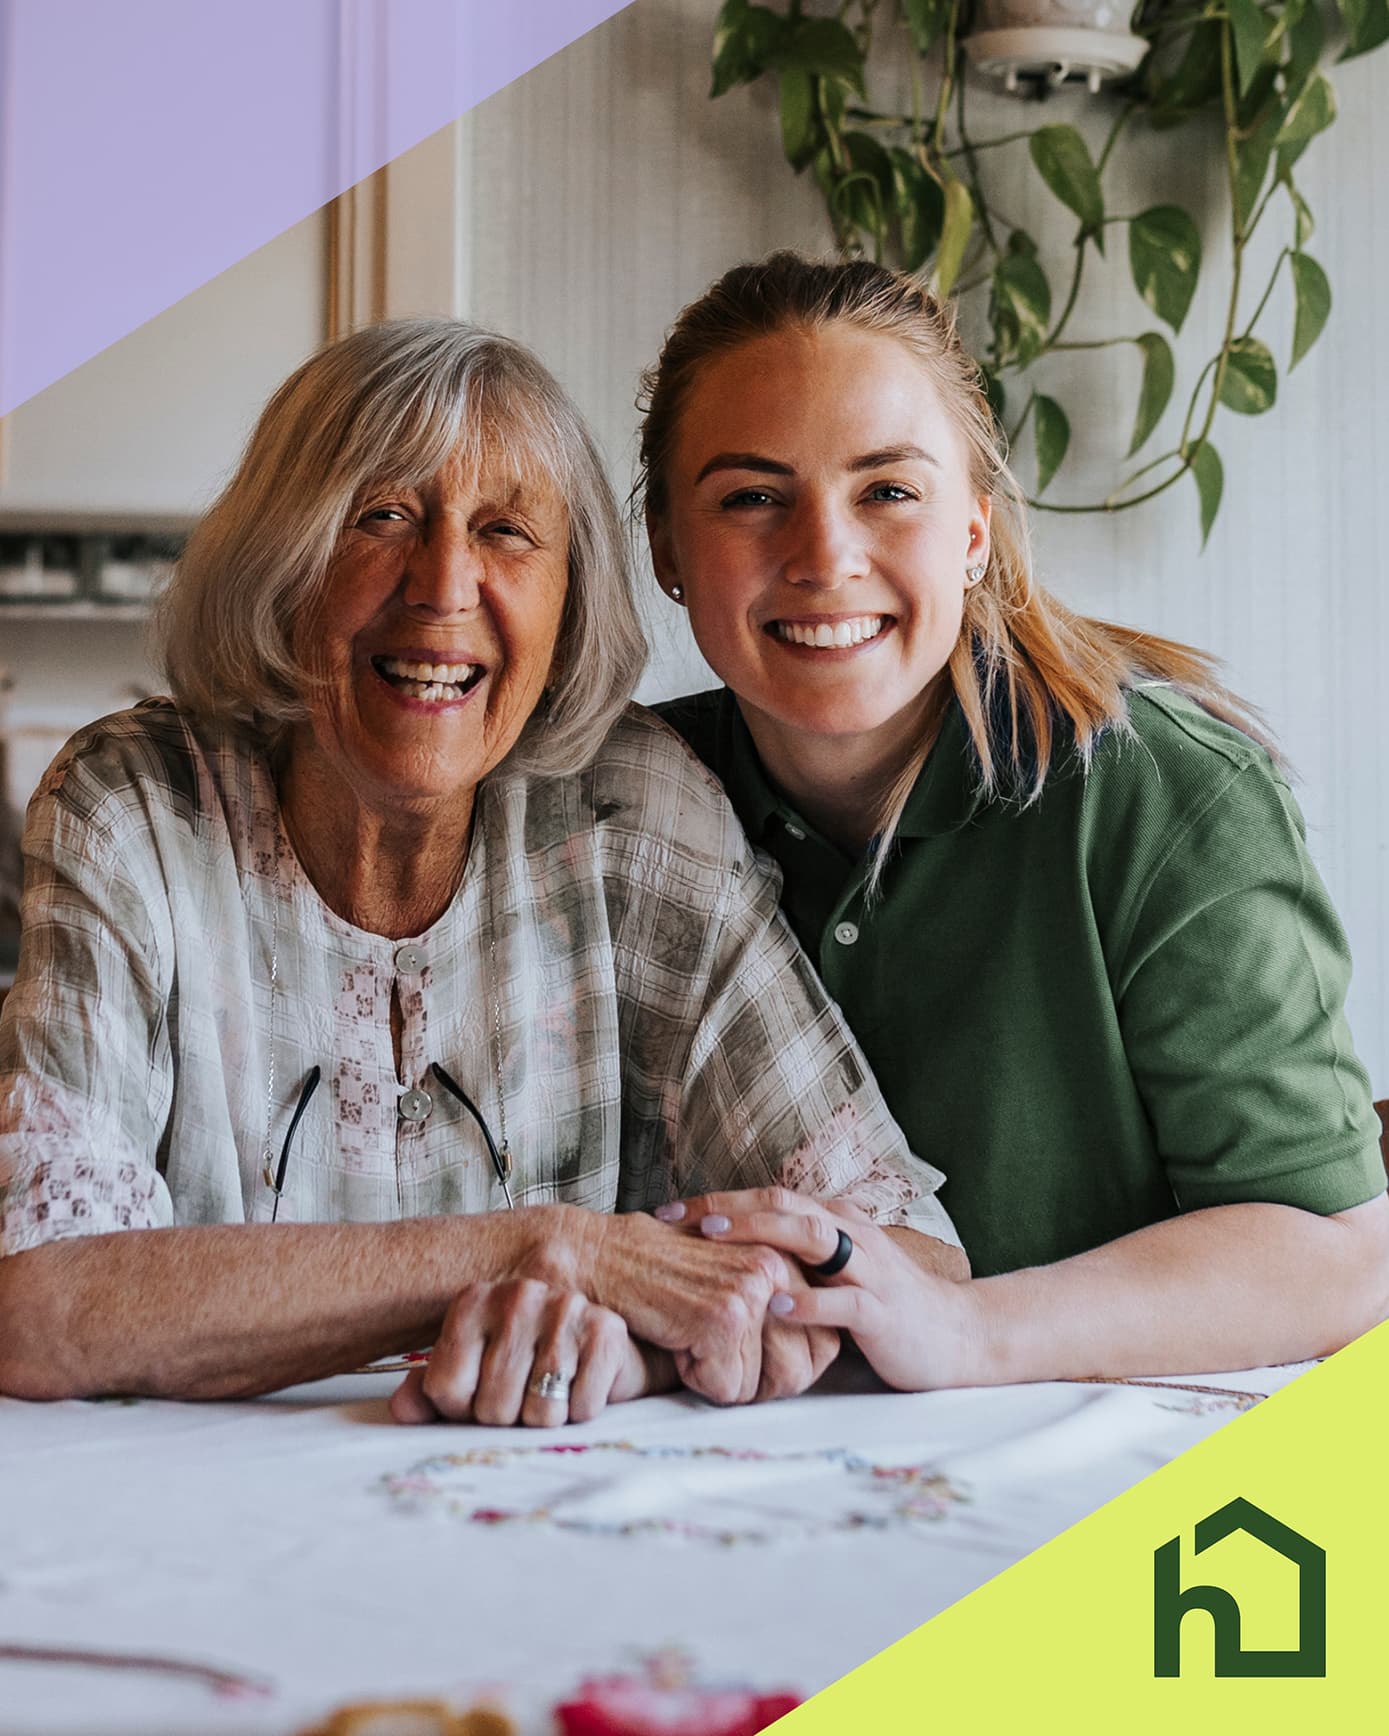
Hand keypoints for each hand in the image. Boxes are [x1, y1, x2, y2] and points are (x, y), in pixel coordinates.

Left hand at [389, 1278, 648, 1426]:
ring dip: (546, 1418)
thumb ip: (430, 1391)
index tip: (481, 1394)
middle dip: (509, 1419)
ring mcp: (563, 1308)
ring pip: (539, 1413)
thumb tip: (402, 1410)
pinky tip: (581, 1385)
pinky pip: (581, 1408)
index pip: (446, 1389)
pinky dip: (582, 1411)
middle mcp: (517, 1295)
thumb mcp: (472, 1372)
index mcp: (473, 1302)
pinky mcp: (606, 1330)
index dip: (462, 1410)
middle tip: (523, 1395)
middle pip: (493, 1408)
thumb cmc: (526, 1364)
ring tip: (553, 1390)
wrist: (601, 1347)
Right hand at [582, 1211, 803, 1405]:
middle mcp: (778, 1267)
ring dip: (722, 1379)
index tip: (743, 1353)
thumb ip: (776, 1306)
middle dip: (756, 1381)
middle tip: (712, 1352)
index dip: (783, 1368)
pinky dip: (694, 1378)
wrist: (601, 1256)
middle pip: (800, 1370)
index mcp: (787, 1256)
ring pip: (762, 1385)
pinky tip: (674, 1338)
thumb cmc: (660, 1273)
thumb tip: (817, 1358)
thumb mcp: (731, 1279)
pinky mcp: (723, 1318)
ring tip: (690, 1336)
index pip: (824, 1345)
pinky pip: (727, 1389)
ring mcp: (753, 1291)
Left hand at [676, 1187, 983, 1391]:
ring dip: (761, 1233)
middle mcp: (852, 1234)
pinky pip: (844, 1301)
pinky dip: (808, 1300)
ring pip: (814, 1236)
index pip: (770, 1198)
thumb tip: (726, 1262)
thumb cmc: (886, 1305)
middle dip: (727, 1207)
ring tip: (716, 1238)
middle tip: (676, 1218)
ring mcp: (870, 1269)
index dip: (718, 1200)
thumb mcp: (836, 1273)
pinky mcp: (883, 1311)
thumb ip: (794, 1259)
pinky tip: (775, 1304)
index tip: (667, 1212)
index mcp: (836, 1221)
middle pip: (784, 1204)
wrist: (957, 1336)